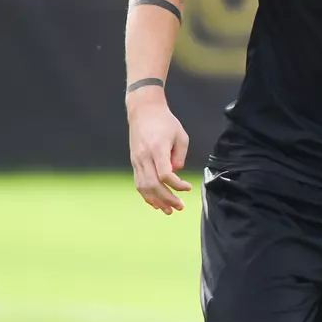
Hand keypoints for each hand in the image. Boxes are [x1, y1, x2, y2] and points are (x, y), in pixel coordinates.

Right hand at [127, 91, 192, 213]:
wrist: (143, 110)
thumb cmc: (165, 121)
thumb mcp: (180, 135)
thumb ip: (180, 155)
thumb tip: (176, 172)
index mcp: (157, 149)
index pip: (165, 175)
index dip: (177, 185)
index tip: (188, 188)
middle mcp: (144, 156)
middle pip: (153, 185)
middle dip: (167, 199)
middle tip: (180, 207)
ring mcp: (137, 160)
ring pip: (143, 187)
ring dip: (156, 201)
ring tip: (168, 211)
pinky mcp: (134, 161)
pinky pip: (138, 182)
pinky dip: (146, 195)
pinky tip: (155, 203)